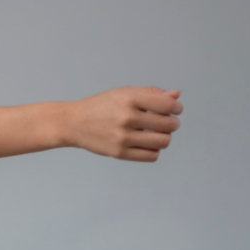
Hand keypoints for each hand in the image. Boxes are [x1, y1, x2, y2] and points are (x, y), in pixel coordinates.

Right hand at [65, 87, 182, 160]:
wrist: (73, 123)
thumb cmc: (100, 106)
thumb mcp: (123, 93)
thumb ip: (151, 93)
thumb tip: (176, 96)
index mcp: (129, 99)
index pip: (168, 105)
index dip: (176, 108)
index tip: (174, 109)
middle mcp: (126, 118)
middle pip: (169, 125)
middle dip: (172, 123)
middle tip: (164, 122)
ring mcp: (123, 137)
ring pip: (163, 142)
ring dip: (164, 137)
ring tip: (155, 133)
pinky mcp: (119, 153)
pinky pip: (152, 156)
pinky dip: (154, 150)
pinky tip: (145, 143)